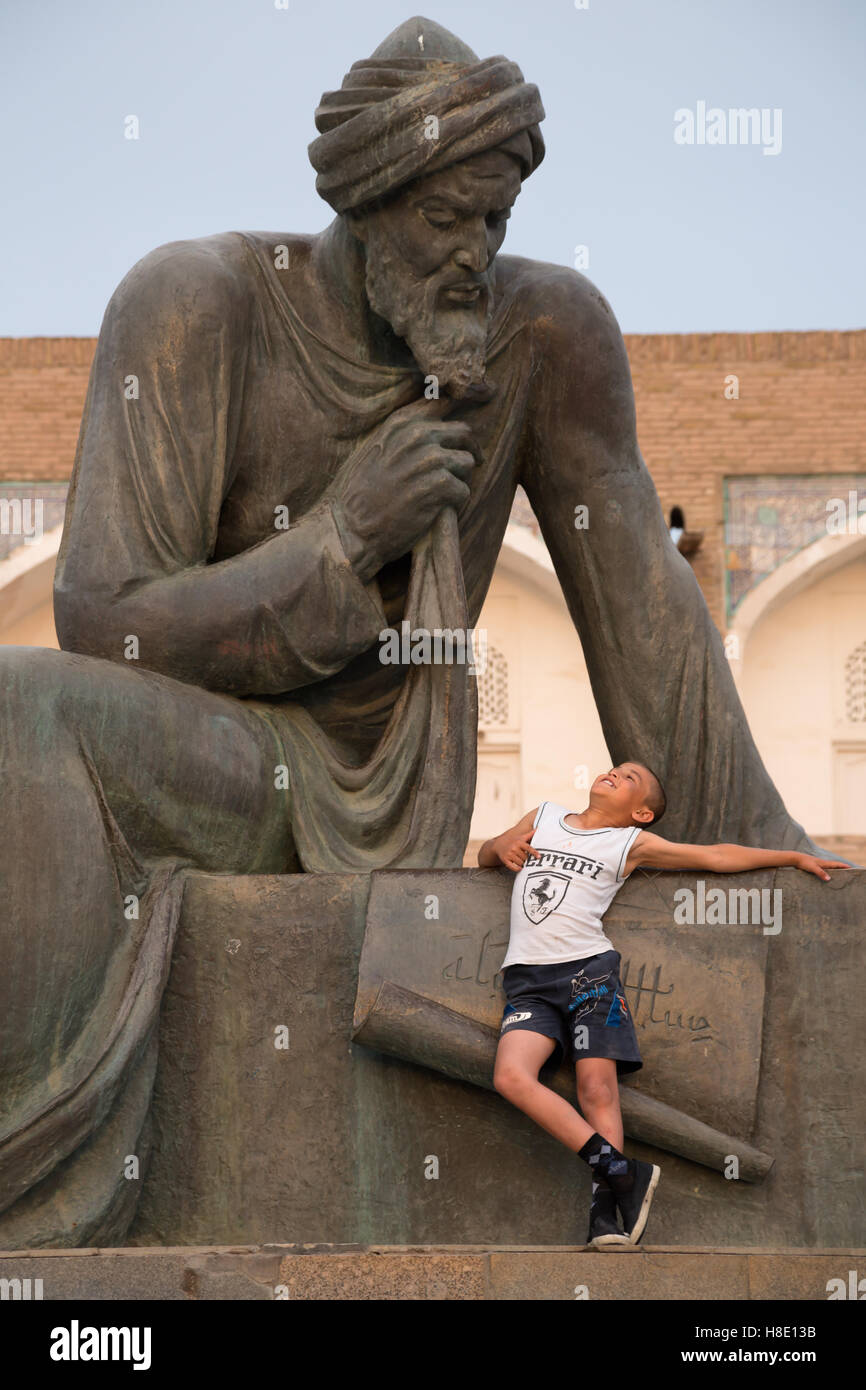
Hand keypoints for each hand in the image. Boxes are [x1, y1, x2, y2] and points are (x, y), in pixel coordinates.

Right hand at [326, 395, 480, 582]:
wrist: (352, 529)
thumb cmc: (359, 494)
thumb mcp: (373, 450)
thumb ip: (400, 433)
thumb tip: (432, 421)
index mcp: (400, 424)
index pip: (441, 404)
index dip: (455, 417)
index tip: (461, 433)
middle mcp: (417, 436)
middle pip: (464, 432)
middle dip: (467, 450)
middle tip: (466, 467)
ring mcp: (430, 460)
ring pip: (467, 462)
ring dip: (460, 479)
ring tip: (443, 494)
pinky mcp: (440, 486)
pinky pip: (464, 491)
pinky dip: (455, 503)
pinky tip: (438, 511)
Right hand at [496, 830, 541, 871]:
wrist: (498, 844)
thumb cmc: (513, 841)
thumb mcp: (521, 837)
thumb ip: (530, 834)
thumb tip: (538, 829)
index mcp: (519, 842)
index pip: (528, 848)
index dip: (534, 853)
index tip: (539, 857)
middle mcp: (514, 848)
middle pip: (525, 857)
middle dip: (527, 859)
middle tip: (527, 859)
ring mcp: (509, 854)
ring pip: (521, 863)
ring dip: (523, 864)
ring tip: (522, 862)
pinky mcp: (505, 860)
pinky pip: (514, 867)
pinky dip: (518, 869)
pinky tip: (519, 867)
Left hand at [794, 853, 850, 880]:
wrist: (795, 859)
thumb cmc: (804, 862)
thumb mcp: (813, 868)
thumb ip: (821, 873)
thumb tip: (829, 879)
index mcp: (824, 863)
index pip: (836, 864)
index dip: (843, 866)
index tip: (850, 867)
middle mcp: (822, 863)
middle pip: (834, 866)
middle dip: (840, 868)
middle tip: (847, 871)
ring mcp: (818, 865)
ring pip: (828, 868)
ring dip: (834, 870)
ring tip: (838, 874)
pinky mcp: (813, 867)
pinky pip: (822, 870)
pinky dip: (826, 872)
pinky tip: (825, 876)